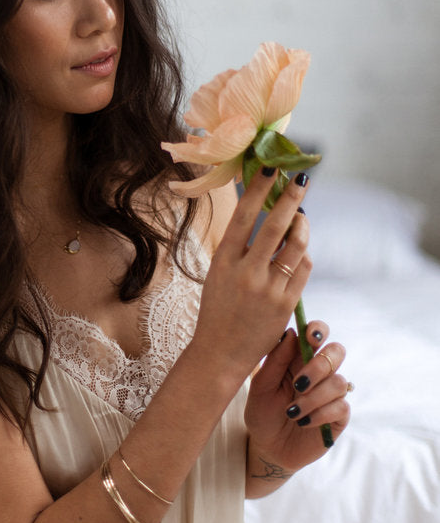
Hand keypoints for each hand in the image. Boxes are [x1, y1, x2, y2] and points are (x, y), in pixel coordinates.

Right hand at [192, 167, 311, 381]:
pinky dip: (303, 254)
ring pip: (296, 246)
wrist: (220, 353)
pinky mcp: (285, 304)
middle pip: (275, 226)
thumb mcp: (218, 274)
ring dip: (302, 226)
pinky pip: (303, 269)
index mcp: (223, 261)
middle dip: (291, 198)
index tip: (270, 169)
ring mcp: (268, 289)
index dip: (258, 190)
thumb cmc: (218, 309)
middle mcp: (246, 272)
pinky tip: (299, 250)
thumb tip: (264, 215)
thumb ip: (238, 248)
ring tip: (301, 217)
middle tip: (301, 179)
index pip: (243, 216)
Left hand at [245, 323, 351, 476]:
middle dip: (319, 366)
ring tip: (292, 412)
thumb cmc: (262, 412)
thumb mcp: (261, 386)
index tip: (310, 337)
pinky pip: (341, 406)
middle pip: (336, 351)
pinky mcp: (339, 416)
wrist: (268, 448)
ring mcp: (331, 393)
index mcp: (298, 358)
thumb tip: (290, 332)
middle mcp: (319, 372)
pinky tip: (303, 422)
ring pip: (338, 382)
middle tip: (298, 384)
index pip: (317, 332)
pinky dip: (319, 414)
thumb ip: (275, 360)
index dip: (318, 330)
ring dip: (313, 397)